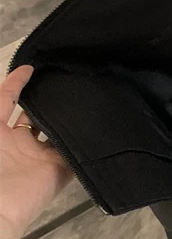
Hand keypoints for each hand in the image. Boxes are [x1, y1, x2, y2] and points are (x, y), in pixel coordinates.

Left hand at [0, 66, 71, 238]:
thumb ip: (3, 98)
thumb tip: (24, 70)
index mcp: (1, 134)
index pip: (13, 103)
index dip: (21, 84)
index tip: (38, 67)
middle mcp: (22, 143)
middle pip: (40, 117)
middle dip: (52, 101)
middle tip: (70, 81)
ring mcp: (42, 158)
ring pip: (60, 133)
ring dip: (71, 120)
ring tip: (87, 97)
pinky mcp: (60, 172)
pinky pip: (75, 154)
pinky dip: (84, 143)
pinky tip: (95, 124)